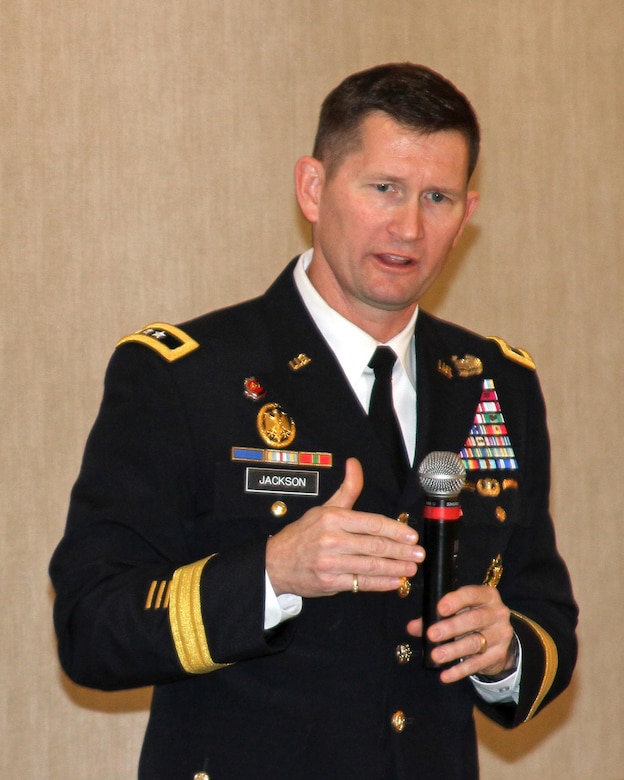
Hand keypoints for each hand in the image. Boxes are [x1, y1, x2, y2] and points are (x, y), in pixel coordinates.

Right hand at [266, 458, 423, 597]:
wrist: (276, 563)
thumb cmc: (304, 534)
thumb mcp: (325, 508)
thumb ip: (347, 489)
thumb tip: (354, 463)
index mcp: (333, 518)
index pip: (372, 523)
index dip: (395, 531)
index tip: (411, 536)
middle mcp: (331, 539)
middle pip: (374, 545)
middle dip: (401, 551)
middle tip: (418, 554)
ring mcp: (330, 563)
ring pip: (370, 566)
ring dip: (395, 568)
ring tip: (411, 568)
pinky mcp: (329, 583)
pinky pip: (361, 583)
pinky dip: (380, 583)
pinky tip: (394, 581)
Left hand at [406, 584, 515, 682]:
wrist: (497, 639)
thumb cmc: (470, 617)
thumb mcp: (457, 611)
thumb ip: (433, 616)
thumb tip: (411, 627)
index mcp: (486, 595)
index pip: (472, 594)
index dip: (456, 600)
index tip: (439, 608)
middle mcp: (497, 613)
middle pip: (474, 620)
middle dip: (451, 627)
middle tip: (431, 634)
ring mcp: (501, 634)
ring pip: (475, 643)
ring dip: (453, 650)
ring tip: (436, 656)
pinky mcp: (498, 655)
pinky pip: (478, 663)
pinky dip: (460, 670)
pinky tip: (445, 675)